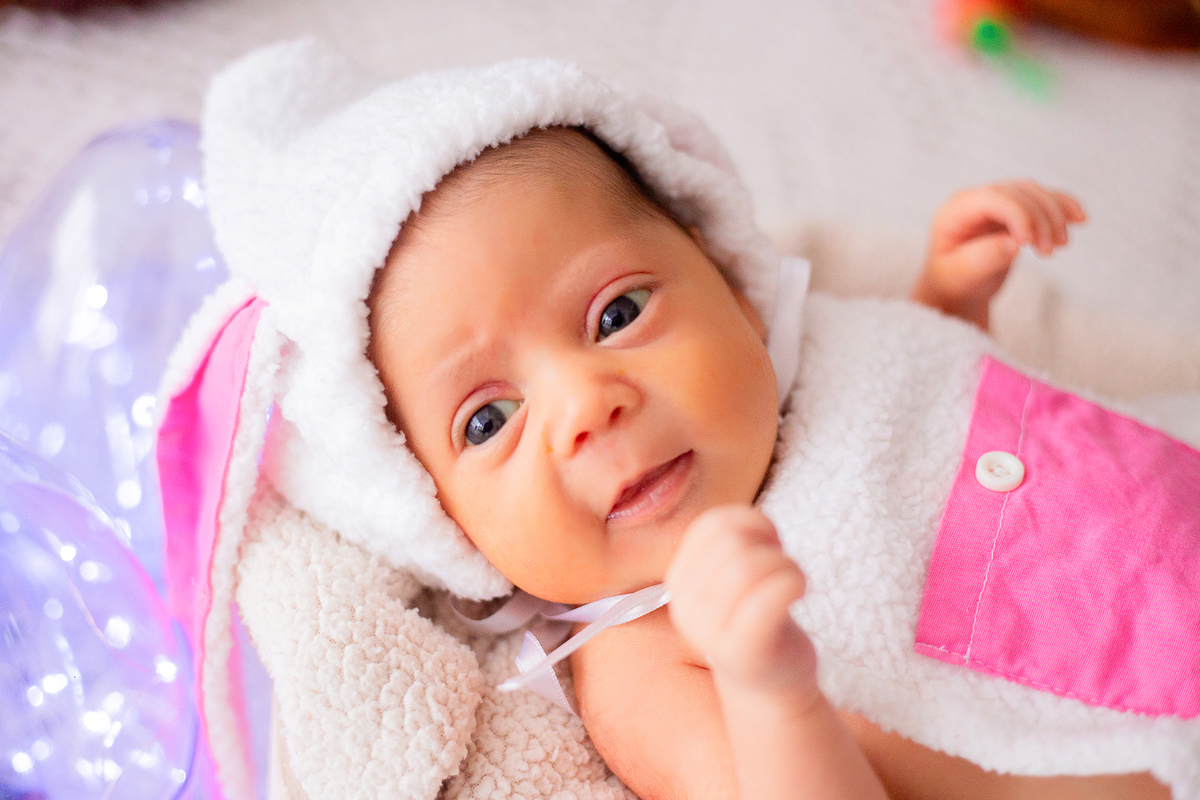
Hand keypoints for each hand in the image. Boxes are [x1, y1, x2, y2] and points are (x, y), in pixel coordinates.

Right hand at [665, 505, 817, 699]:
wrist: (768, 685)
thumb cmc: (754, 620)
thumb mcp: (731, 577)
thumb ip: (731, 543)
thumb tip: (749, 521)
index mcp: (679, 580)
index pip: (711, 525)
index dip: (750, 521)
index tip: (768, 543)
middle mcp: (685, 605)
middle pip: (731, 542)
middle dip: (769, 545)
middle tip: (783, 565)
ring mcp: (710, 632)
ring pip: (749, 565)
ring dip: (785, 563)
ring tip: (792, 579)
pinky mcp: (742, 652)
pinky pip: (768, 599)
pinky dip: (793, 582)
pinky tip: (800, 591)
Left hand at [912, 181, 1085, 328]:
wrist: (956, 290)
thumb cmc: (953, 284)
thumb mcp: (961, 277)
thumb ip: (983, 259)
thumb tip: (1014, 244)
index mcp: (955, 212)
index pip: (994, 198)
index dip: (1019, 214)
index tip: (1030, 243)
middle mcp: (974, 201)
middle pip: (1018, 193)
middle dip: (1041, 219)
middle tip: (1049, 252)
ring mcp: (995, 203)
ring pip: (1034, 193)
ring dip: (1055, 215)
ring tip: (1061, 245)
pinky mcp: (1013, 210)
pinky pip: (1041, 200)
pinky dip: (1062, 206)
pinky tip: (1080, 219)